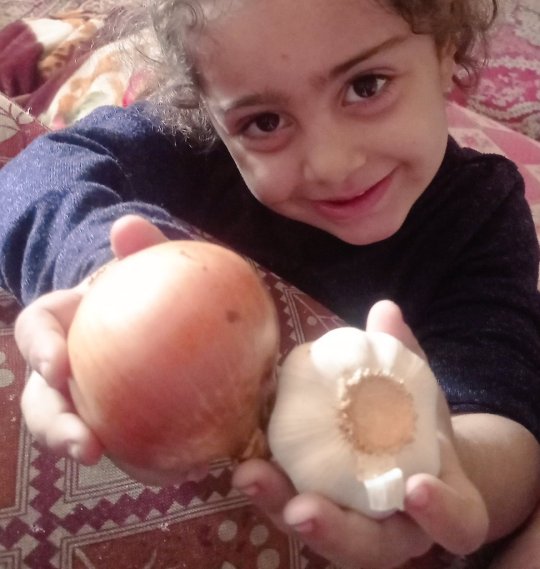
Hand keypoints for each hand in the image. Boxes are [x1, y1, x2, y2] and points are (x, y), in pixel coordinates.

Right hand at [17, 215, 167, 463]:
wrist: (152, 310)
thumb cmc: (139, 287)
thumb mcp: (140, 263)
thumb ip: (137, 246)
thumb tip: (128, 225)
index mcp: (63, 324)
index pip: (37, 330)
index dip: (38, 347)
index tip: (57, 365)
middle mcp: (63, 368)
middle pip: (42, 401)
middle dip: (53, 425)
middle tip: (81, 444)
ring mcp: (84, 398)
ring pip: (73, 430)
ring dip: (91, 452)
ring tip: (125, 471)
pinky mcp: (111, 420)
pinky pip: (123, 441)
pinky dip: (140, 458)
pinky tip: (171, 468)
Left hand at [232, 300, 488, 568]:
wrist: (410, 455)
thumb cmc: (420, 426)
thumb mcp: (421, 393)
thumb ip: (407, 358)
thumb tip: (385, 309)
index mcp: (444, 504)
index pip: (457, 524)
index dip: (440, 513)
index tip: (417, 486)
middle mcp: (400, 531)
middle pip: (371, 548)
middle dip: (335, 530)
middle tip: (302, 508)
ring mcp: (357, 529)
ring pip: (323, 536)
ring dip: (283, 507)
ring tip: (251, 475)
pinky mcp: (319, 513)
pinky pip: (294, 507)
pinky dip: (271, 487)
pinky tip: (243, 461)